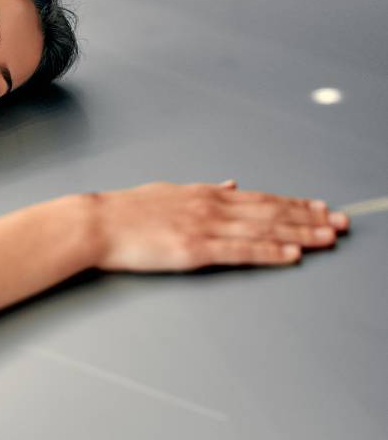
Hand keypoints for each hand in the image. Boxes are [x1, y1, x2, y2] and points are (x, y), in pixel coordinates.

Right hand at [94, 180, 349, 271]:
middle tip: (341, 223)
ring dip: (301, 234)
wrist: (96, 223)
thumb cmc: (125, 211)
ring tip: (328, 238)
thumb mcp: (167, 191)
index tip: (320, 208)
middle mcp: (211, 206)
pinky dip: (270, 252)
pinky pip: (241, 251)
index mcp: (204, 194)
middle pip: (270, 212)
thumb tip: (231, 184)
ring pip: (263, 230)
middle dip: (310, 218)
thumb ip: (202, 190)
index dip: (294, 204)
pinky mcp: (194, 250)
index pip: (260, 198)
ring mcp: (204, 227)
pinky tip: (291, 255)